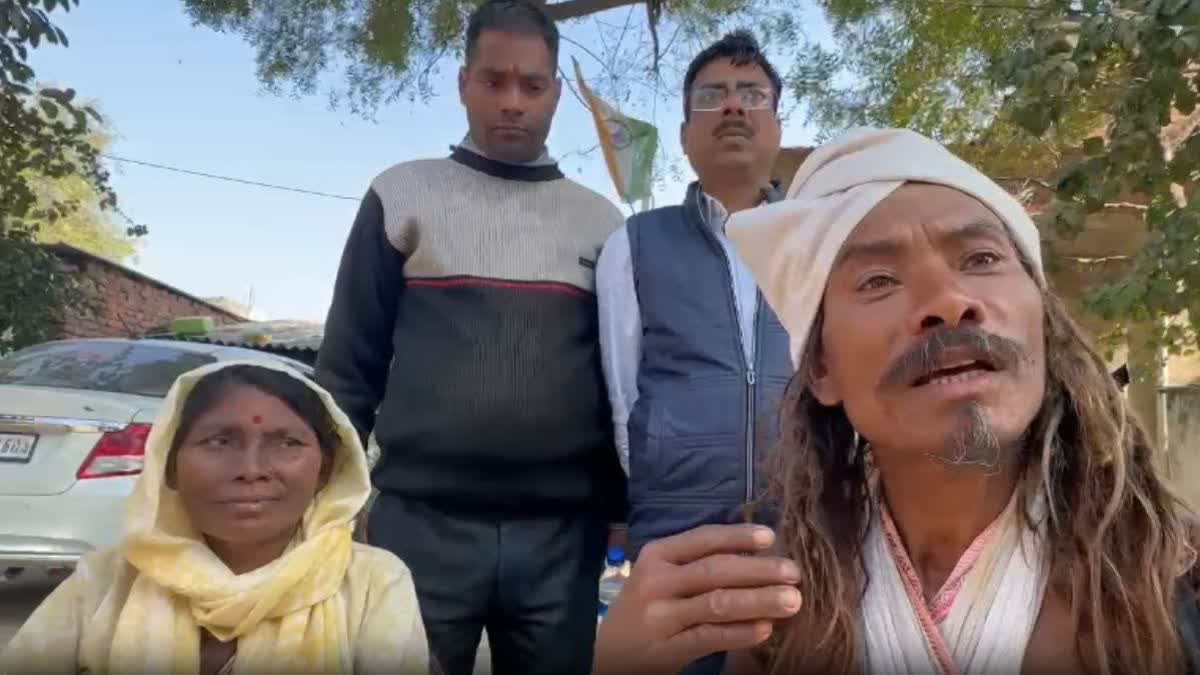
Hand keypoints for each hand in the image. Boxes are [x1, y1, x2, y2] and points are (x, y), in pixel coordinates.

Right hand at [593, 524, 801, 674]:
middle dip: (760, 570)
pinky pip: (711, 637)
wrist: (609, 651)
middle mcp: (657, 581)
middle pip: (716, 570)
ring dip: (759, 600)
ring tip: (792, 600)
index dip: (739, 536)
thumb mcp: (661, 575)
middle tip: (794, 573)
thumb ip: (697, 563)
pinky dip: (741, 633)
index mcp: (657, 555)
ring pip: (718, 603)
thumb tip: (758, 554)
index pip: (703, 539)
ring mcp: (662, 616)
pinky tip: (765, 629)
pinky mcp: (668, 648)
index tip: (771, 538)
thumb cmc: (646, 606)